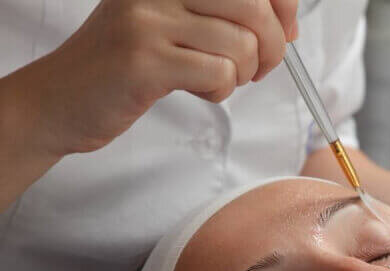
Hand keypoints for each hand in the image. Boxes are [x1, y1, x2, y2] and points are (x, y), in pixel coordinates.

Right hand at [22, 0, 297, 156]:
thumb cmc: (125, 65)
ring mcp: (148, 20)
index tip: (286, 30)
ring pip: (240, 46)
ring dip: (241, 75)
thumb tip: (286, 23)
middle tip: (259, 70)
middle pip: (253, 8)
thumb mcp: (171, 23)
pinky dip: (220, 91)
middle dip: (272, 48)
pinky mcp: (144, 59)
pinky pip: (219, 74)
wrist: (61, 99)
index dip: (281, 4)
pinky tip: (198, 90)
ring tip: (215, 80)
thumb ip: (223, 15)